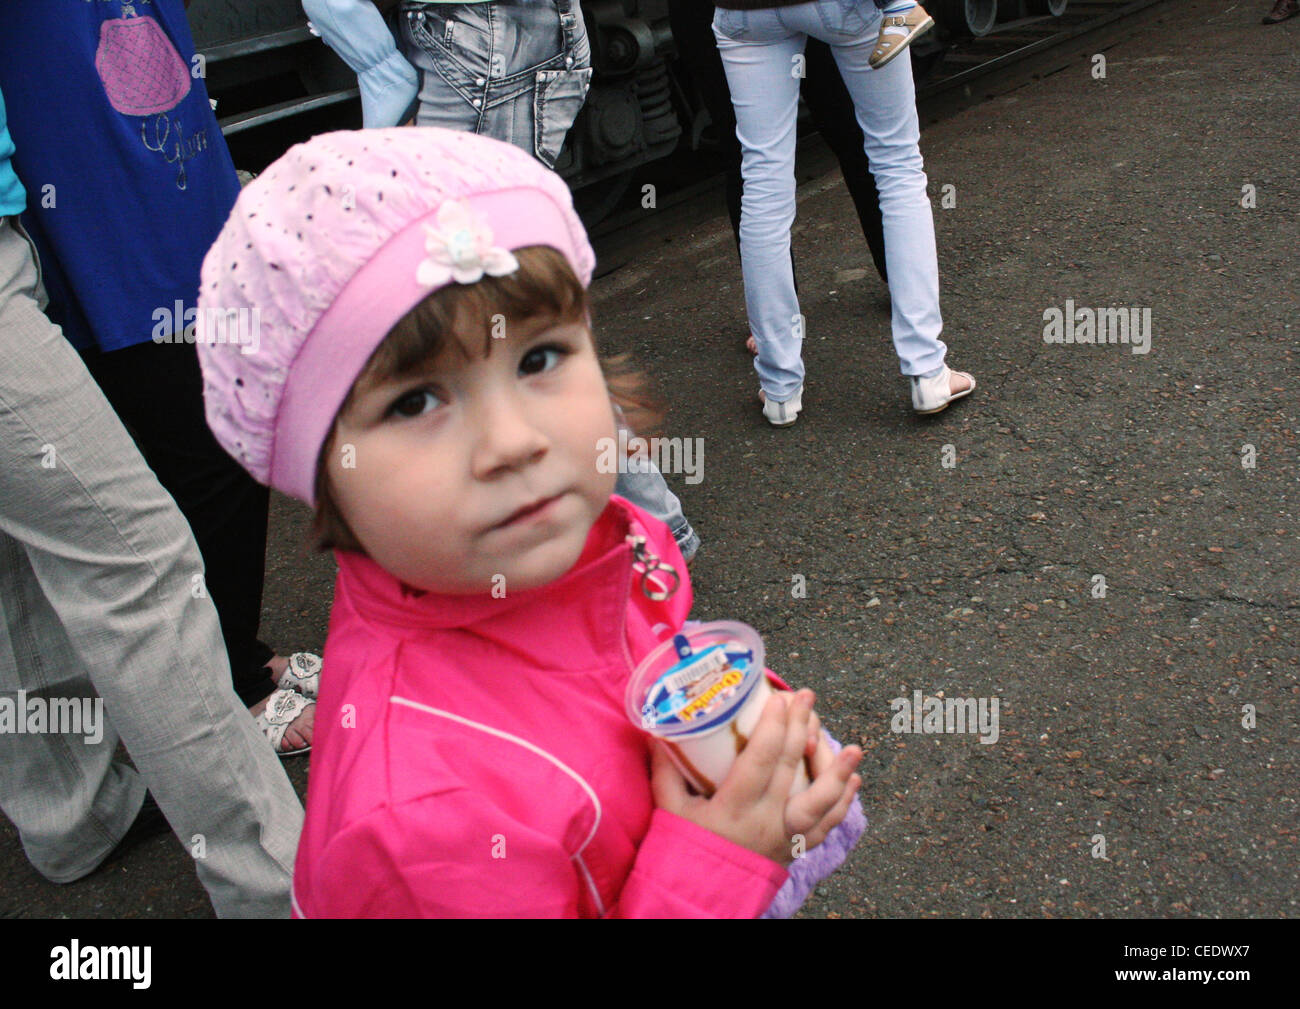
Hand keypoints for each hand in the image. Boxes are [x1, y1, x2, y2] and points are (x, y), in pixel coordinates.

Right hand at [652, 690, 860, 865]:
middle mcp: (766, 821)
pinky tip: (853, 780)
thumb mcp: (669, 808)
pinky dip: (843, 802)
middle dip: (801, 726)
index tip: (778, 698)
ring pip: (821, 802)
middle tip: (807, 696)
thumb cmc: (683, 848)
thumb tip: (658, 729)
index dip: (773, 726)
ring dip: (838, 771)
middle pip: (791, 767)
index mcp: (735, 808)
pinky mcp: (797, 849)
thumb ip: (666, 769)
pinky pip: (827, 826)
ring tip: (854, 748)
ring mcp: (786, 837)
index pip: (762, 759)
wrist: (701, 896)